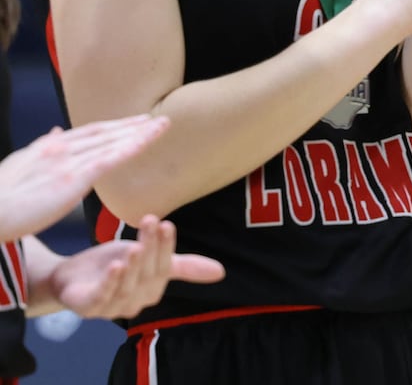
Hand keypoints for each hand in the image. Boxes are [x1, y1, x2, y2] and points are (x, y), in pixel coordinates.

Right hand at [0, 115, 169, 241]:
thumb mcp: (18, 164)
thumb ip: (42, 147)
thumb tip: (56, 131)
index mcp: (49, 146)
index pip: (90, 132)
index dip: (115, 125)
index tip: (135, 120)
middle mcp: (61, 148)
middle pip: (106, 133)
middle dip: (133, 125)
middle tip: (158, 118)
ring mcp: (68, 162)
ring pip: (112, 142)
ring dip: (139, 133)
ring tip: (162, 125)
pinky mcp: (72, 179)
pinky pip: (109, 160)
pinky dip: (130, 147)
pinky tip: (146, 141)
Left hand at [49, 214, 224, 318]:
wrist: (71, 277)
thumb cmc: (115, 265)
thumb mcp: (150, 257)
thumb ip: (183, 265)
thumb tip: (222, 272)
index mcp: (154, 288)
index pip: (165, 266)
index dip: (167, 246)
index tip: (167, 224)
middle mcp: (136, 301)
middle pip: (147, 274)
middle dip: (150, 249)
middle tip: (150, 222)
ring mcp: (112, 307)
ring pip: (127, 287)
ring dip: (132, 267)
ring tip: (135, 246)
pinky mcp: (89, 308)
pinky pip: (102, 298)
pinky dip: (110, 284)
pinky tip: (116, 266)